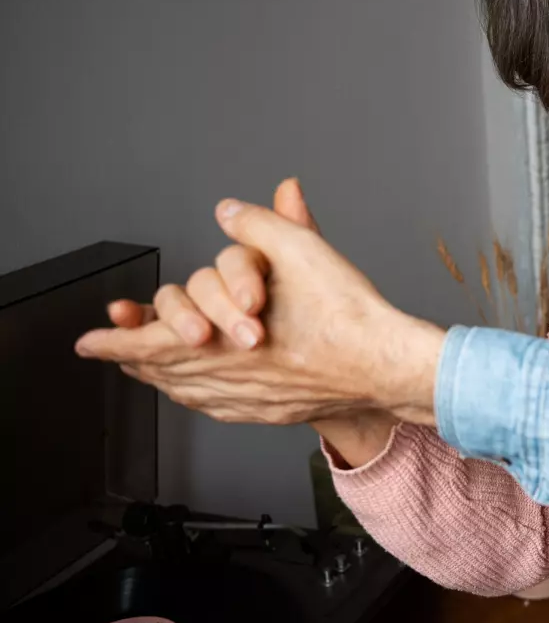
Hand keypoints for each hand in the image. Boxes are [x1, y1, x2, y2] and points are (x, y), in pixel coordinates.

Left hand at [76, 179, 444, 426]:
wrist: (385, 365)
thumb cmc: (349, 316)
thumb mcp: (303, 251)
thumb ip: (261, 226)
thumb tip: (229, 212)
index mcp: (222, 339)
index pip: (148, 342)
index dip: (114, 340)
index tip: (88, 340)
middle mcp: (227, 377)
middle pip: (161, 371)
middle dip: (132, 357)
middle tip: (112, 350)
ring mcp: (247, 399)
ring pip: (186, 391)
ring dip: (160, 378)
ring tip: (145, 369)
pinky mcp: (269, 411)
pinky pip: (216, 407)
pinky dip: (195, 396)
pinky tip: (198, 390)